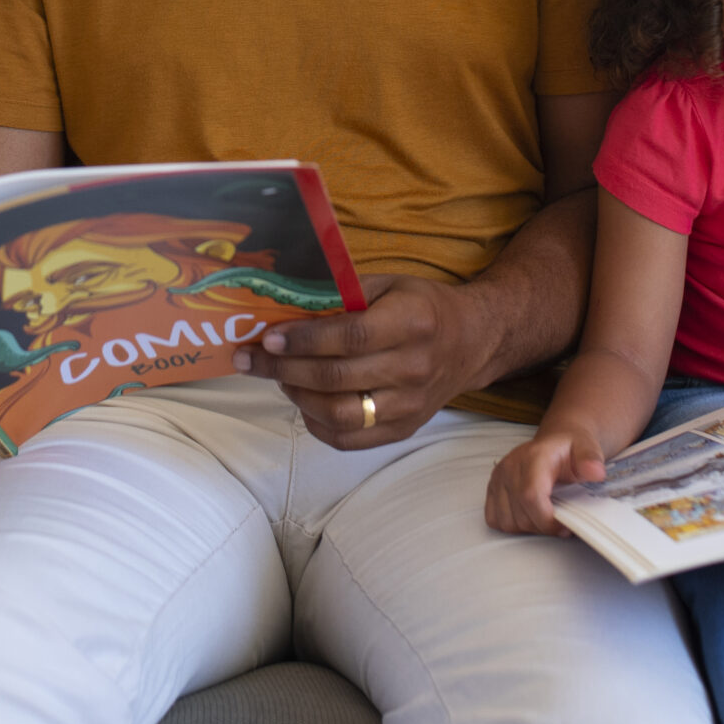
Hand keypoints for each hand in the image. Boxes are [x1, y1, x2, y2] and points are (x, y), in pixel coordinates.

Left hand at [230, 274, 494, 449]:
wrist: (471, 342)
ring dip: (296, 397)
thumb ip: (343, 294)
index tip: (269, 338)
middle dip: (284, 369)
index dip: (305, 340)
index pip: (350, 338)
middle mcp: (414, 368)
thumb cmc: (422, 307)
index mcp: (412, 323)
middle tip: (252, 359)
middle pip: (337, 378)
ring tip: (279, 378)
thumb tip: (285, 307)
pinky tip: (302, 401)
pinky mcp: (404, 429)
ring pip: (339, 414)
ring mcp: (410, 405)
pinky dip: (316, 424)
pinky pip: (349, 439)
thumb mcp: (389, 284)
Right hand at [485, 426, 608, 537]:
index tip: (565, 527)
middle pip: (520, 514)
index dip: (547, 520)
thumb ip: (591, 459)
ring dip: (528, 527)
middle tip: (560, 523)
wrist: (557, 441)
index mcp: (533, 457)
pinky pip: (494, 518)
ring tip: (545, 517)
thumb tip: (596, 473)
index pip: (530, 496)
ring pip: (507, 521)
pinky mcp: (492, 487)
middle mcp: (510, 466)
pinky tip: (529, 515)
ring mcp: (498, 477)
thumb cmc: (571, 449)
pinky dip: (512, 524)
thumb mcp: (587, 448)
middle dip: (543, 527)